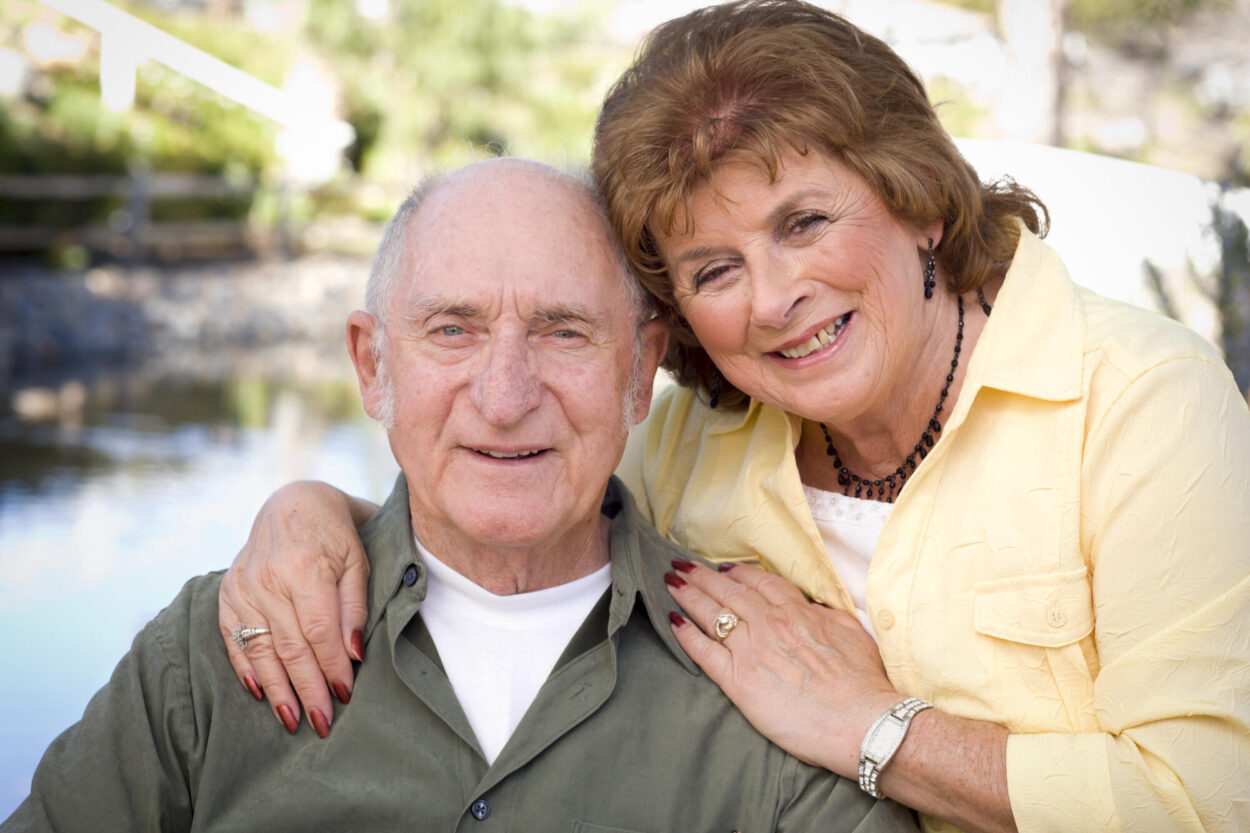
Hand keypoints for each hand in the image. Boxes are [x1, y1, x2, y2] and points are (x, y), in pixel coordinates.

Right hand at [218, 481, 373, 736]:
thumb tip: (354, 655)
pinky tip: (261, 694)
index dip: (332, 666)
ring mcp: (243, 587)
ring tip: (292, 720)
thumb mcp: (357, 562)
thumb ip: (354, 608)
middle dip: (307, 689)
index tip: (345, 694)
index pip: (319, 630)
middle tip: (322, 723)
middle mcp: (268, 579)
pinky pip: (233, 638)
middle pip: (290, 646)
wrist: (293, 505)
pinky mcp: (228, 593)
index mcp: (305, 567)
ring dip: (277, 689)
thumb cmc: (335, 536)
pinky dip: (247, 668)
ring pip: (261, 649)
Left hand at [665, 559, 898, 776]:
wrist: (861, 720)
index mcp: (796, 612)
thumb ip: (824, 616)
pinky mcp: (739, 682)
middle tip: (682, 565)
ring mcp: (751, 651)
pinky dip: (687, 635)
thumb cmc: (863, 683)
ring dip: (689, 595)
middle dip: (702, 577)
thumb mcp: (850, 633)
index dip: (737, 573)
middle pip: (729, 592)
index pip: (759, 583)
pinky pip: (705, 652)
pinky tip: (673, 622)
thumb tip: (809, 607)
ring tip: (671, 582)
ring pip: (712, 614)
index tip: (723, 568)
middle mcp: (769, 625)